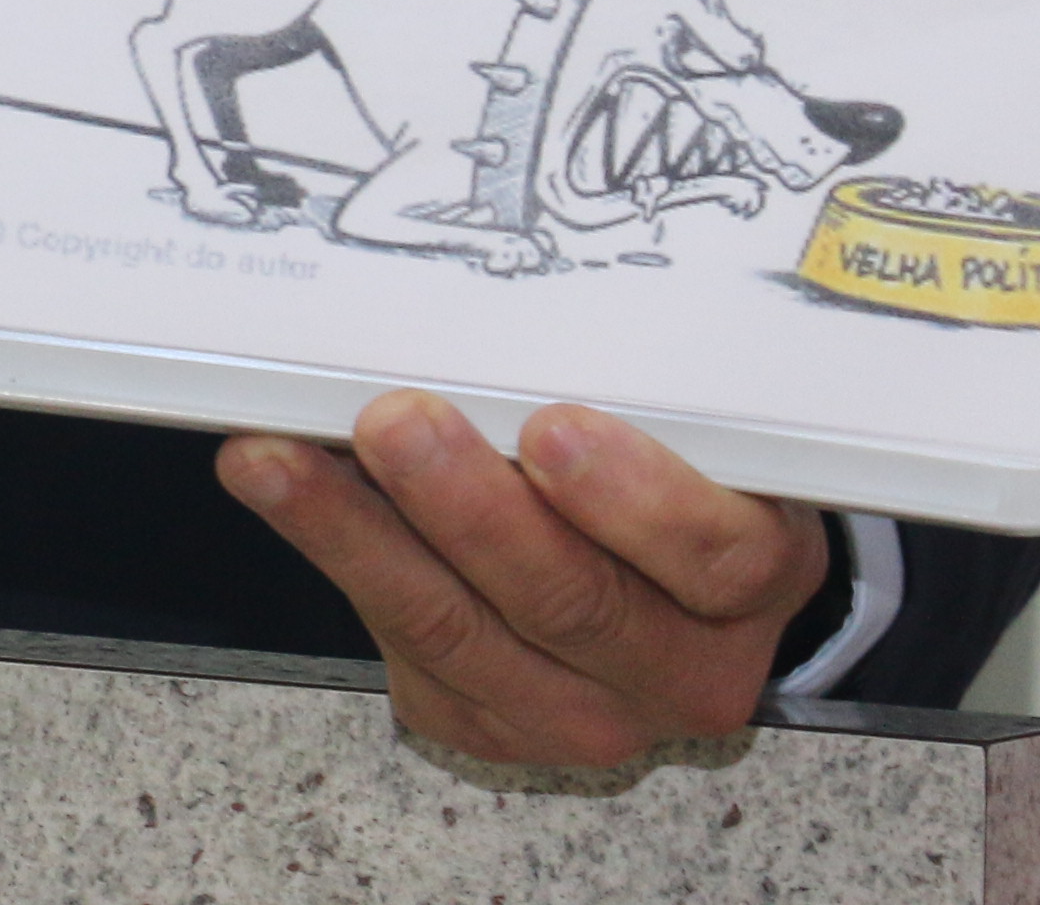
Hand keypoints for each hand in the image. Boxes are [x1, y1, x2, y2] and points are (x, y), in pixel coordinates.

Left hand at [219, 392, 830, 770]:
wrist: (670, 592)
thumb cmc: (681, 476)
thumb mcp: (702, 429)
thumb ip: (639, 392)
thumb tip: (505, 315)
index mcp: (757, 580)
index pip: (715, 555)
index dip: (634, 499)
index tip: (553, 429)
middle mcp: (681, 672)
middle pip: (570, 601)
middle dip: (465, 508)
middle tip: (393, 423)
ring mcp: (583, 714)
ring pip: (460, 634)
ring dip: (359, 538)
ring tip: (282, 461)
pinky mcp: (489, 724)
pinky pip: (406, 649)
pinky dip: (338, 560)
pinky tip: (284, 490)